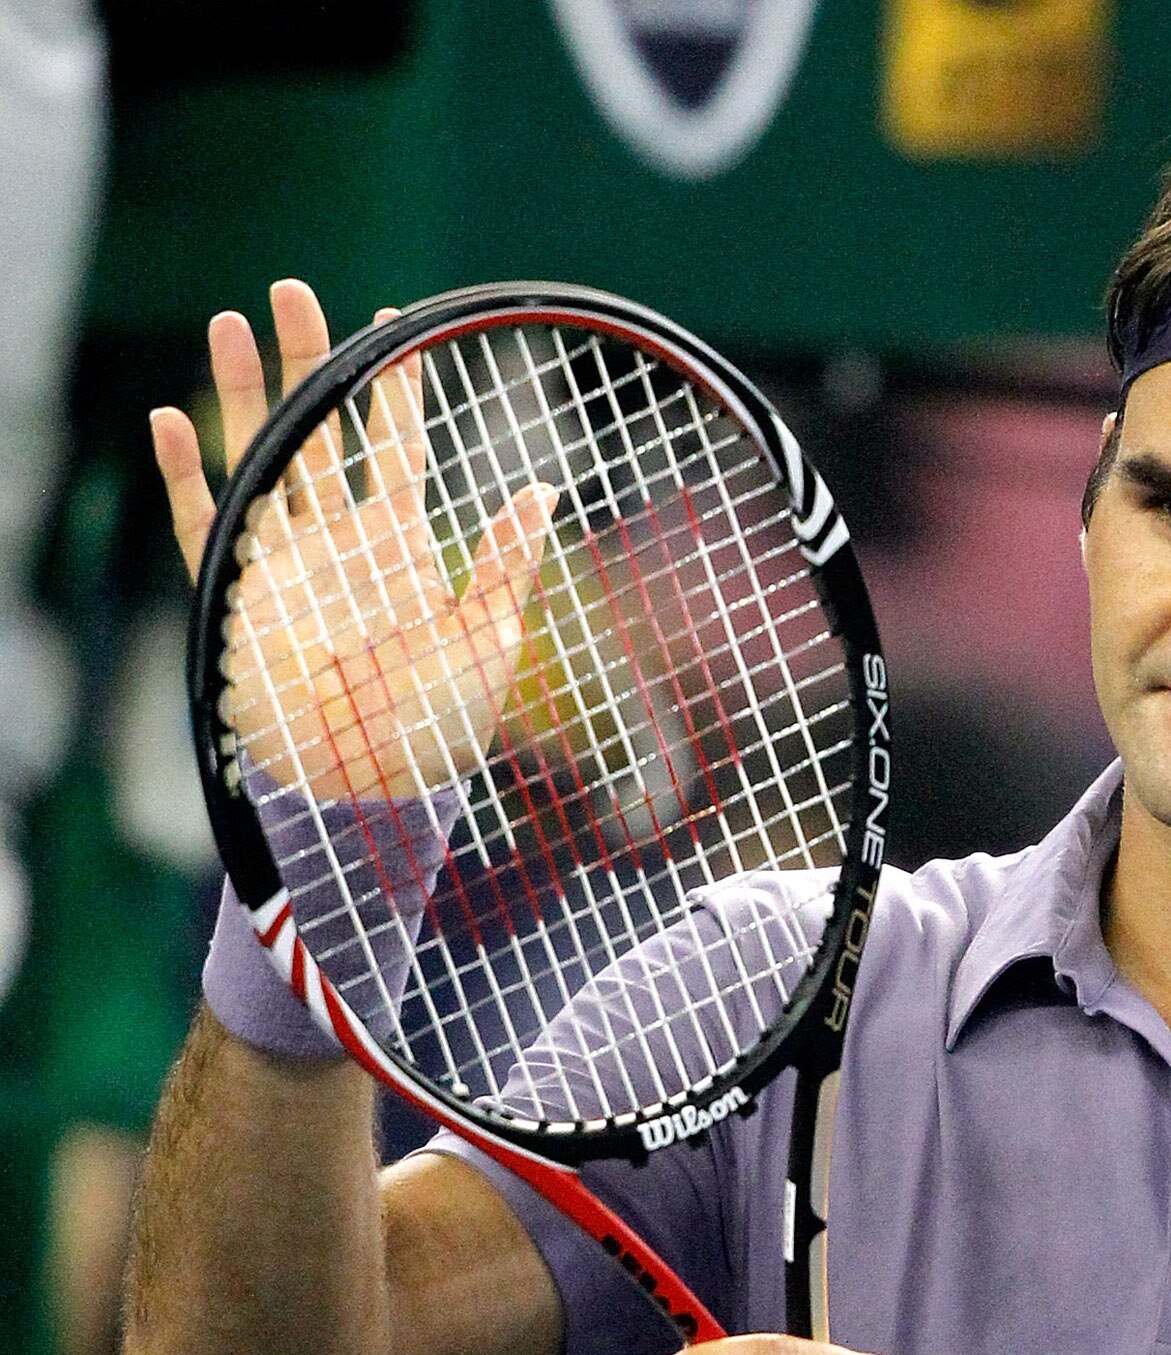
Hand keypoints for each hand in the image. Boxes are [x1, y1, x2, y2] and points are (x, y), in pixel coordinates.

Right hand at [150, 278, 554, 801]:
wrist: (375, 789)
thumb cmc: (440, 728)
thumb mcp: (489, 642)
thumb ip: (507, 566)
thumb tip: (542, 488)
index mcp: (397, 547)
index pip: (393, 449)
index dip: (392, 388)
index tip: (393, 324)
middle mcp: (337, 544)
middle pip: (319, 431)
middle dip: (307, 361)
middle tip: (294, 291)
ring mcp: (283, 565)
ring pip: (258, 457)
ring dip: (242, 393)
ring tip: (230, 322)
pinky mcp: (238, 597)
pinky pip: (202, 525)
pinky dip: (185, 476)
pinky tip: (169, 421)